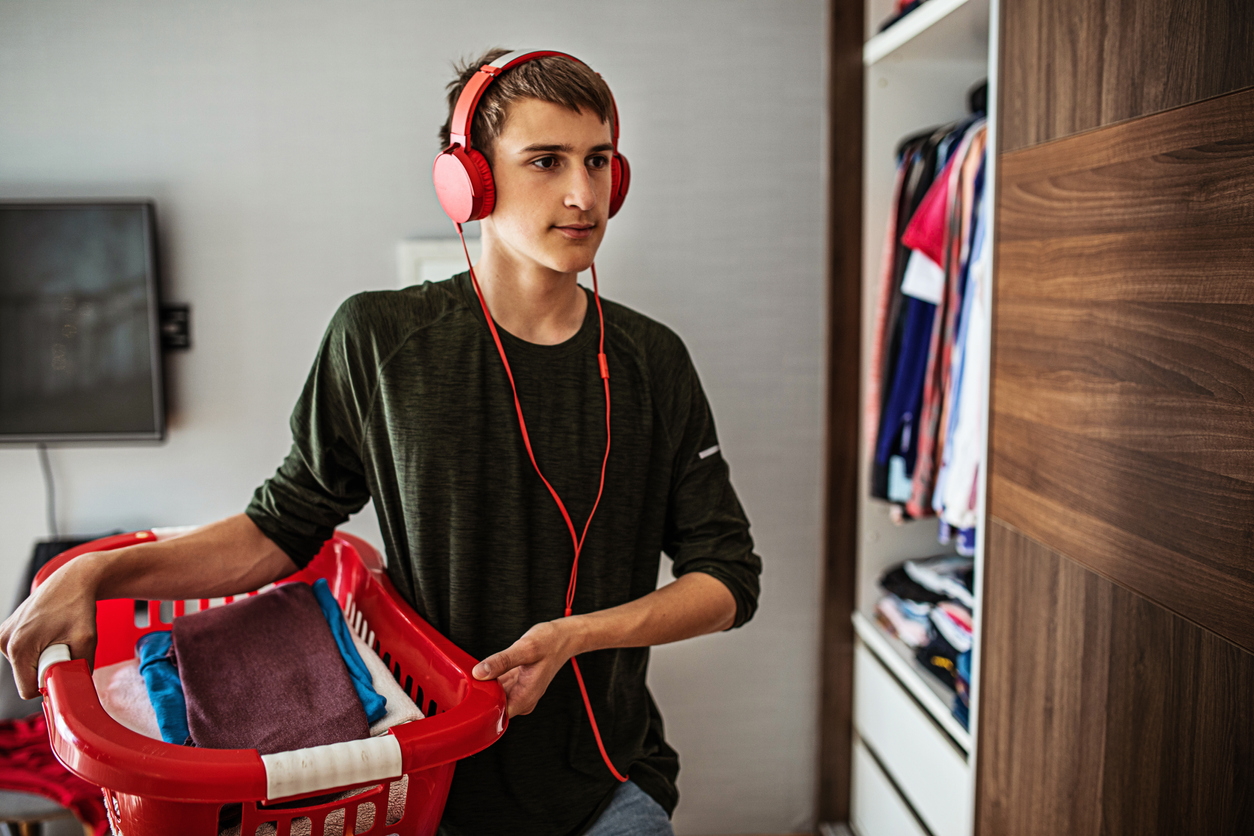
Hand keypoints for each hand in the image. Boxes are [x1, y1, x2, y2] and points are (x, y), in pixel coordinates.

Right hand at [0, 556, 101, 699]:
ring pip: (24, 664)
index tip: (64, 667)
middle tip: (64, 645)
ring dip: (43, 657)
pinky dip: (38, 647)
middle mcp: (4, 641)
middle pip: (25, 676)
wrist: (74, 579)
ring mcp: (4, 634)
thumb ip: (79, 669)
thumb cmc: (79, 606)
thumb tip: (75, 688)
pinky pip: (23, 652)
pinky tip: (50, 630)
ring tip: (57, 634)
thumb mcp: (87, 640)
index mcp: (18, 647)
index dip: (49, 683)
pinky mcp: (8, 629)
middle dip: (47, 668)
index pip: (27, 690)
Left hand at [472, 620, 581, 717]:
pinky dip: (490, 680)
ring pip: (494, 696)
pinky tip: (486, 669)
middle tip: (471, 679)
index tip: (471, 694)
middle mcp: (523, 699)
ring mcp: (519, 692)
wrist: (564, 637)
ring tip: (479, 672)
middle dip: (480, 695)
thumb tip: (478, 673)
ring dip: (484, 686)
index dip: (482, 708)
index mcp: (526, 697)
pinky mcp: (516, 684)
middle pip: (494, 706)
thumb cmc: (550, 642)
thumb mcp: (525, 649)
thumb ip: (501, 661)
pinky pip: (498, 687)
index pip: (498, 716)